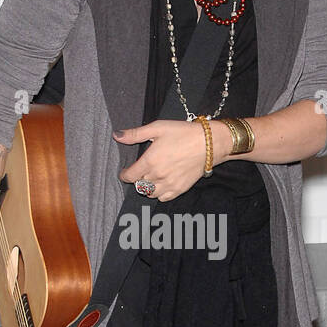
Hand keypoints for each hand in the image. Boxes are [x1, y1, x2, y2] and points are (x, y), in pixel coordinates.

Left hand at [114, 119, 228, 201]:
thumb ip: (135, 134)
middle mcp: (158, 175)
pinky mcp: (180, 189)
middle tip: (141, 171)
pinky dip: (159, 194)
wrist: (209, 143)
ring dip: (147, 187)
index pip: (130, 176)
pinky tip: (162, 185)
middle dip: (137, 178)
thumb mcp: (158, 128)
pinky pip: (163, 198)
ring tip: (150, 178)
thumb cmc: (183, 133)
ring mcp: (169, 184)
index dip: (124, 175)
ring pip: (150, 193)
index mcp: (150, 161)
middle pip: (139, 184)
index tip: (125, 172)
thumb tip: (116, 136)